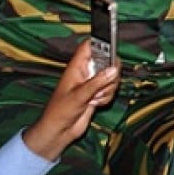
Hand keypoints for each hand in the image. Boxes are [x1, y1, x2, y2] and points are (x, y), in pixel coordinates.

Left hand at [22, 40, 119, 161]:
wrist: (59, 131)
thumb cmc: (61, 110)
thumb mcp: (79, 95)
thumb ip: (97, 82)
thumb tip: (114, 69)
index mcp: (77, 67)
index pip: (89, 46)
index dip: (100, 43)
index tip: (111, 49)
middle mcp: (86, 72)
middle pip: (107, 61)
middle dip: (110, 73)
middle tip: (103, 83)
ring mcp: (93, 83)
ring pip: (112, 77)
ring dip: (108, 89)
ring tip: (94, 98)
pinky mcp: (98, 94)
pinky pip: (111, 90)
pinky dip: (106, 98)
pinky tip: (95, 104)